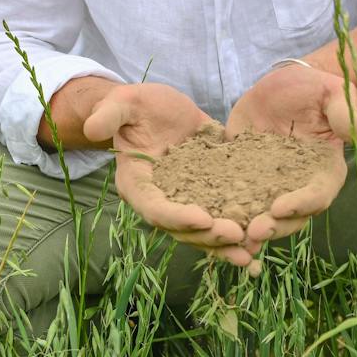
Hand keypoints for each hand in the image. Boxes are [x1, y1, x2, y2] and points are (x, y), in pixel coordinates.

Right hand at [78, 83, 257, 269]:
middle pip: (183, 229)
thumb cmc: (137, 105)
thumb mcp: (123, 102)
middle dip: (210, 236)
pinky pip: (222, 218)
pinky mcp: (207, 195)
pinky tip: (263, 240)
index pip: (155, 208)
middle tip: (238, 235)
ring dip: (227, 245)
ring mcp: (184, 201)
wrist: (158, 108)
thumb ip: (109, 114)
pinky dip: (240, 231)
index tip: (203, 217)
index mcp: (137, 184)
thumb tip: (93, 127)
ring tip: (253, 254)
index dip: (177, 216)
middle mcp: (160, 200)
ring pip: (204, 232)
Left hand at [225, 60, 356, 248]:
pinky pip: (234, 196)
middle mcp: (299, 186)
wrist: (285, 83)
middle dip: (272, 227)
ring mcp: (270, 184)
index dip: (301, 204)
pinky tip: (206, 218)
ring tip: (230, 237)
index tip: (279, 207)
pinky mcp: (244, 176)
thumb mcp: (333, 94)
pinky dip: (223, 210)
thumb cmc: (316, 88)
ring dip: (247, 228)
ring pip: (262, 215)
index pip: (318, 194)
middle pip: (289, 216)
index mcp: (325, 170)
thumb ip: (345, 115)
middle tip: (251, 233)